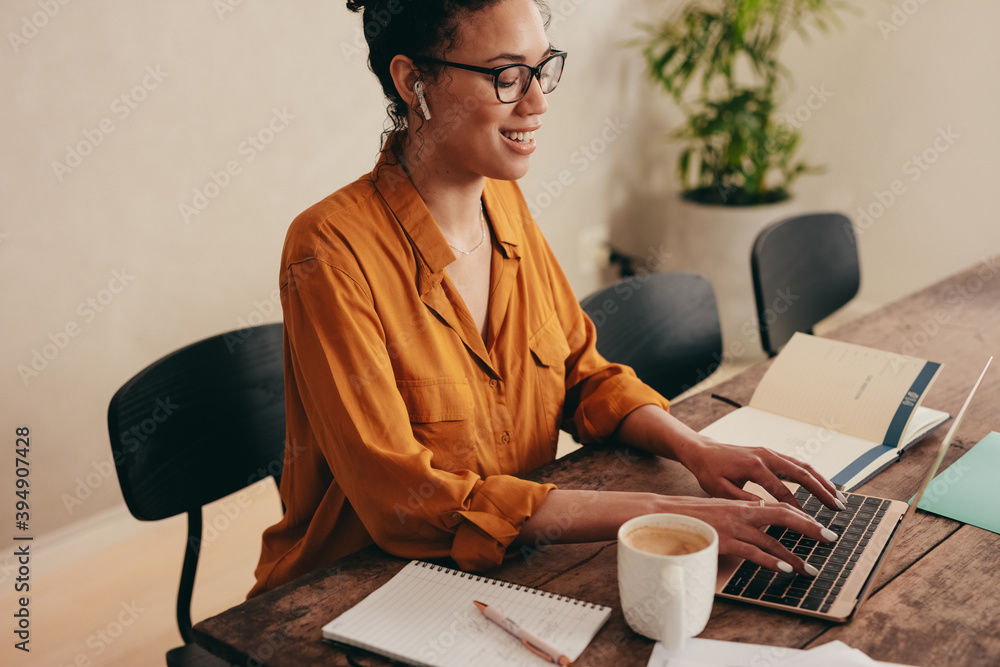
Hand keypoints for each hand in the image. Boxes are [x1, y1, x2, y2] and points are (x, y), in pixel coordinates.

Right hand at [660, 495, 839, 575]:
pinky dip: (771, 561)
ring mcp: (734, 527)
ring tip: (810, 569)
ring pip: (772, 540)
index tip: (820, 526)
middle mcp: (742, 512)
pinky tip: (785, 569)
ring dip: (795, 556)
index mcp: (743, 504)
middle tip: (830, 538)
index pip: (780, 507)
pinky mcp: (724, 541)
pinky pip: (753, 553)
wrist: (664, 514)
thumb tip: (759, 522)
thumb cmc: (692, 515)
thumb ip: (741, 515)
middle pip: (784, 516)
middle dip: (810, 528)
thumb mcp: (720, 510)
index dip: (802, 516)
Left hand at [673, 434, 845, 511]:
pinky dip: (812, 474)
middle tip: (838, 508)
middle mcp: (765, 456)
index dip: (798, 509)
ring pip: (803, 466)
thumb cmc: (709, 471)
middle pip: (800, 473)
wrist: (702, 451)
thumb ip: (742, 499)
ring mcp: (770, 452)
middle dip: (822, 491)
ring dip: (822, 481)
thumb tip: (766, 510)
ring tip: (839, 498)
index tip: (811, 524)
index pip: (782, 491)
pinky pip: (796, 463)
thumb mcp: (719, 489)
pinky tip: (823, 486)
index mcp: (753, 466)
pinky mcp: (771, 453)